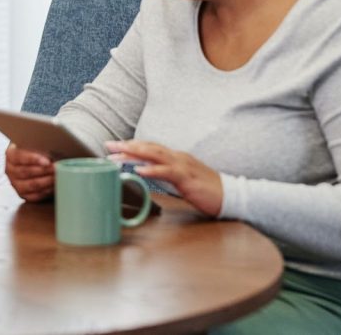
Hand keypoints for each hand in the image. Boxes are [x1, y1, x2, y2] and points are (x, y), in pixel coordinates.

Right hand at [5, 144, 53, 201]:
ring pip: (31, 185)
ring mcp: (15, 184)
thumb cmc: (34, 152)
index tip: (47, 161)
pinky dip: (46, 191)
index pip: (20, 157)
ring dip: (46, 181)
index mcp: (10, 155)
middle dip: (44, 171)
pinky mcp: (22, 194)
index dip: (33, 159)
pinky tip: (54, 186)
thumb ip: (39, 148)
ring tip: (57, 177)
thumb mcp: (33, 146)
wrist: (29, 162)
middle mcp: (10, 170)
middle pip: (26, 172)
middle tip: (57, 169)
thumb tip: (52, 154)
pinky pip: (34, 195)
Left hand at [105, 140, 222, 215]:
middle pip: (148, 147)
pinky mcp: (187, 178)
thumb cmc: (207, 190)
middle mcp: (178, 157)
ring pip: (154, 155)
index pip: (150, 147)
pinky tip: (138, 170)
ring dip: (134, 154)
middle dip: (127, 146)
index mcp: (176, 157)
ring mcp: (183, 166)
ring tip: (117, 155)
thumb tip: (148, 175)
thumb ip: (167, 174)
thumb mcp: (183, 180)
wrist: (232, 196)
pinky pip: (167, 172)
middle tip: (108, 145)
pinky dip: (151, 170)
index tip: (114, 146)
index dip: (132, 145)